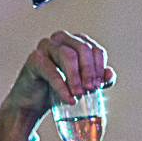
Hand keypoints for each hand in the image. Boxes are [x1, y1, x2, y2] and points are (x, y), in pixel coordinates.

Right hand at [0, 31, 114, 140]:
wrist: (32, 102)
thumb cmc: (57, 89)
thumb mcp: (81, 84)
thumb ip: (98, 79)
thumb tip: (109, 74)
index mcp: (75, 41)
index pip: (94, 49)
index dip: (99, 67)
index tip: (99, 85)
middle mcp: (61, 39)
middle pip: (83, 49)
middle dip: (89, 70)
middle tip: (91, 90)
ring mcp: (45, 46)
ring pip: (67, 55)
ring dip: (76, 76)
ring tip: (79, 94)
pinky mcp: (34, 59)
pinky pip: (51, 70)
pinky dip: (61, 86)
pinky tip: (68, 99)